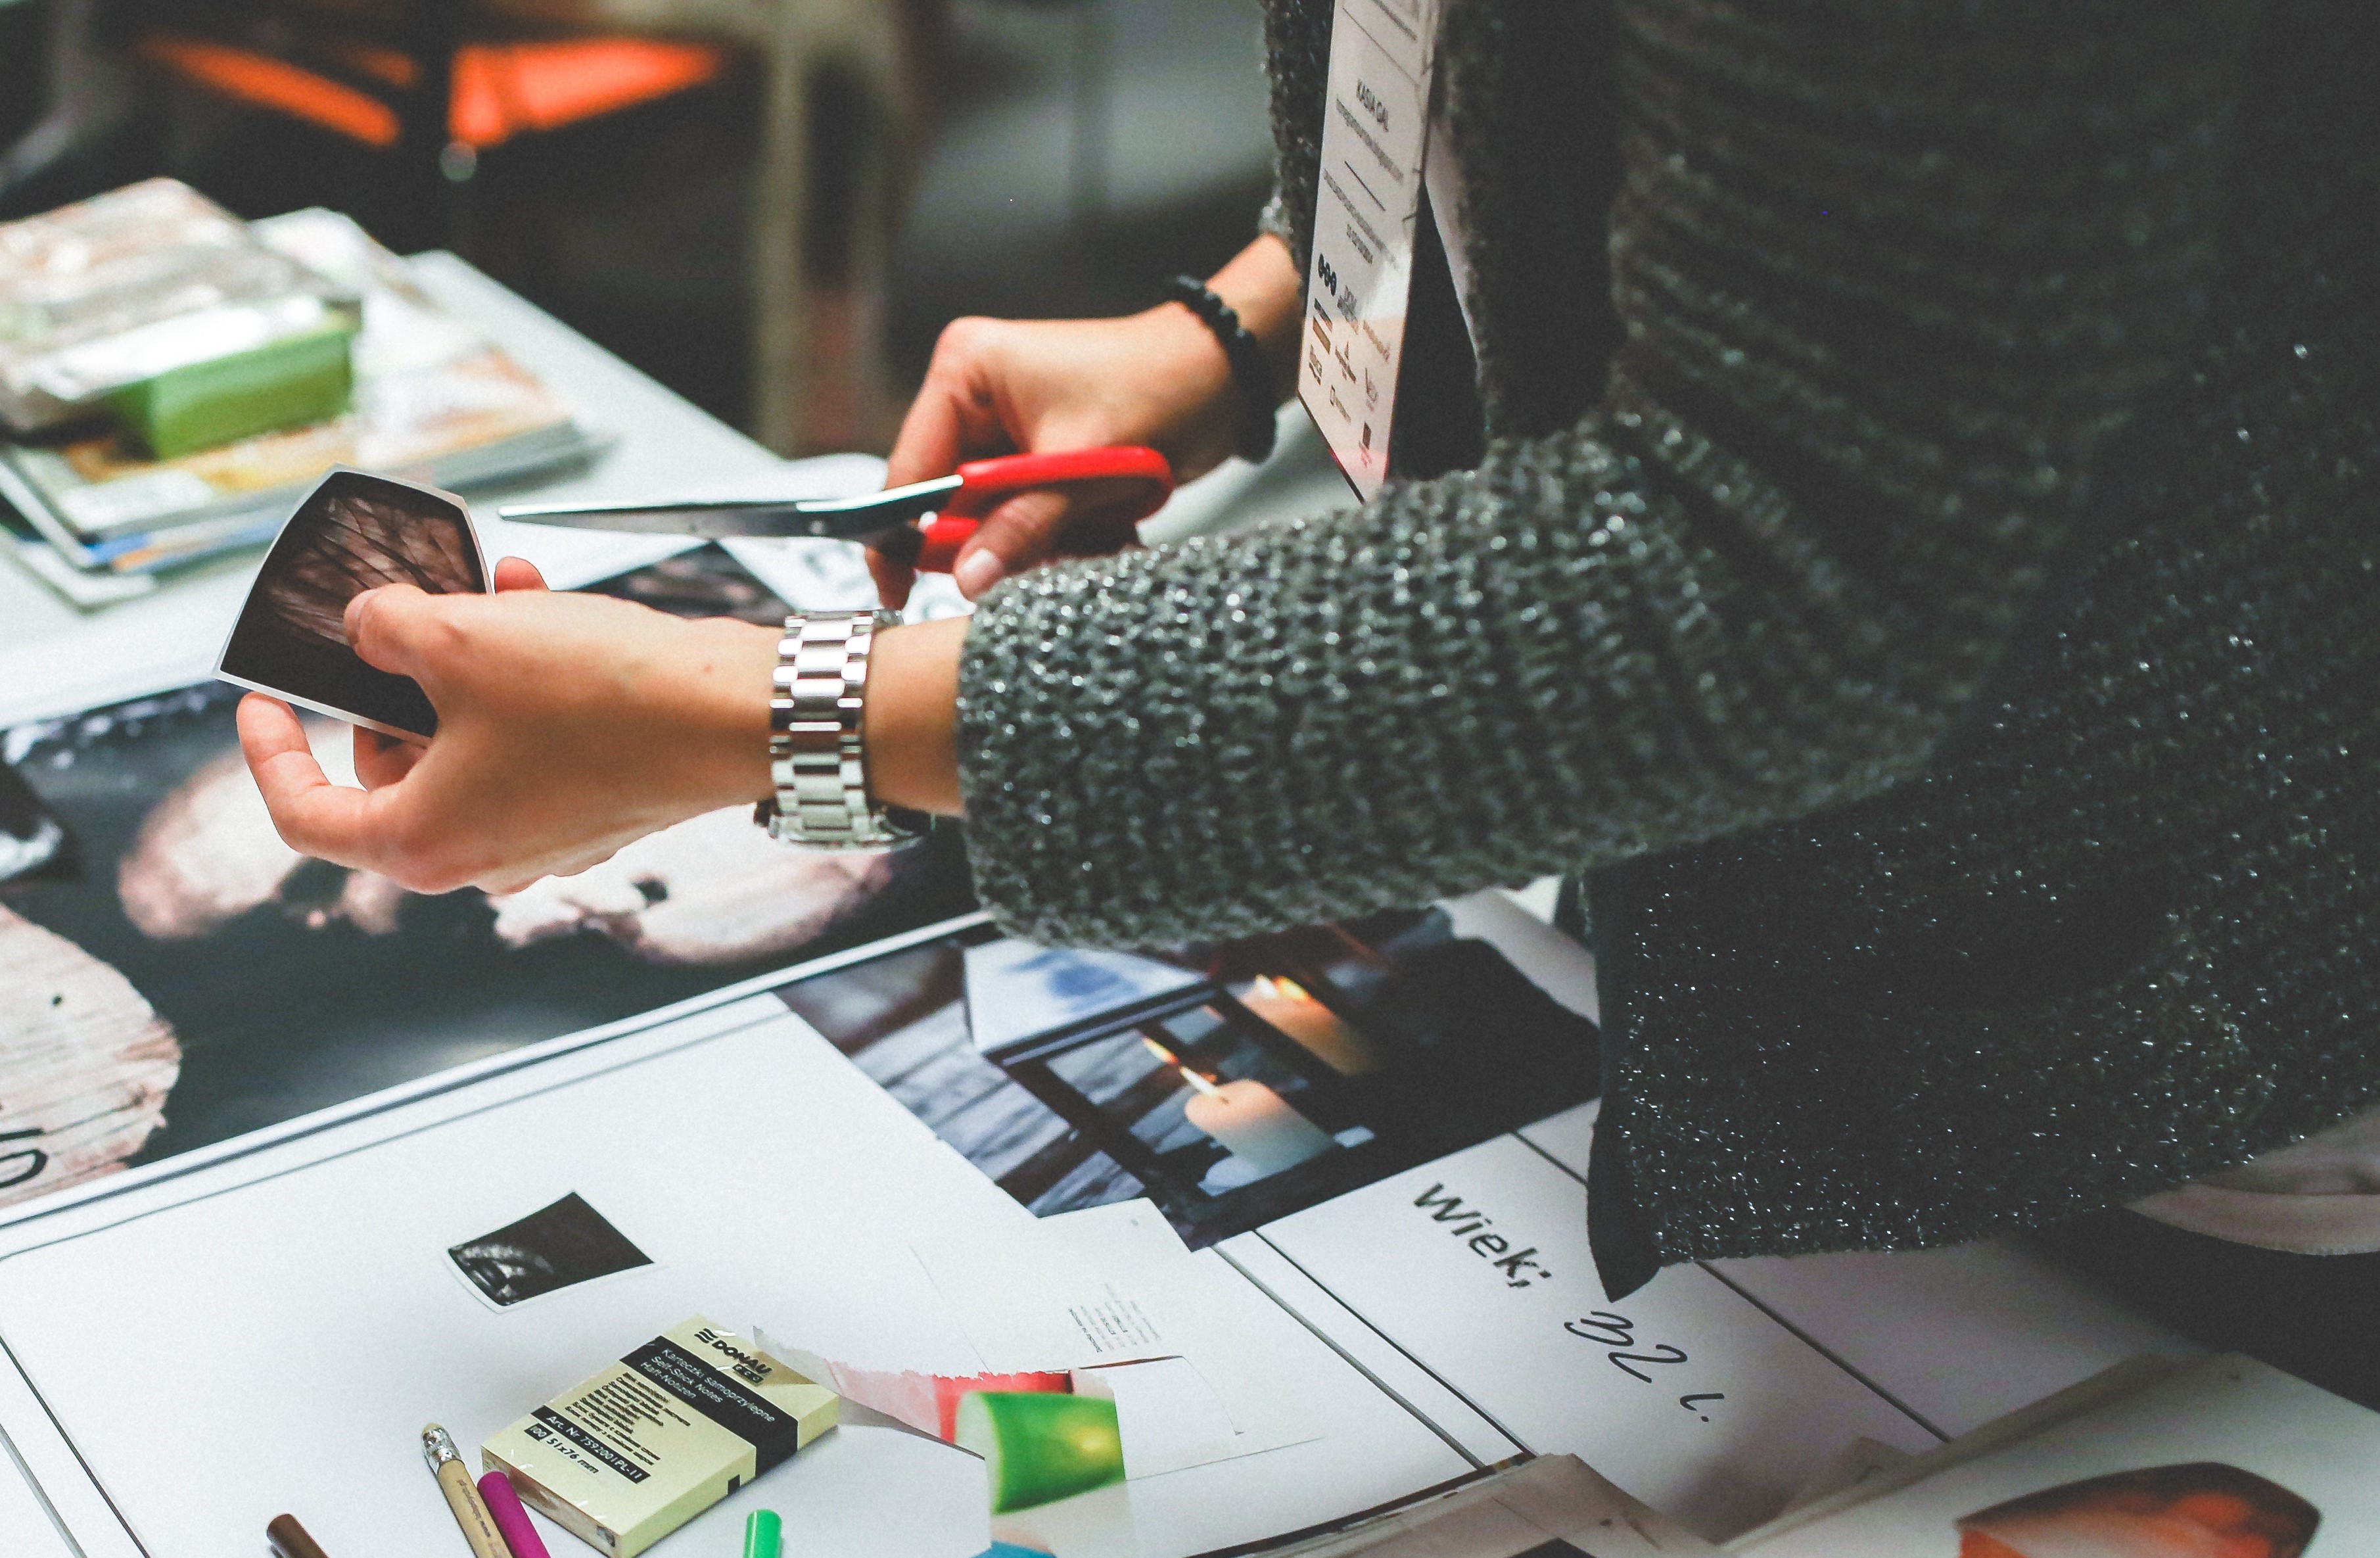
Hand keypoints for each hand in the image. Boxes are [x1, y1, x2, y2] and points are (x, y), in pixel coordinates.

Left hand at [239, 559, 781, 894]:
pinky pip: (529, 742)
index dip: (268, 752)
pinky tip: (540, 612)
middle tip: (406, 622)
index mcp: (425, 844)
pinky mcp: (594, 807)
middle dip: (396, 683)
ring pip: (467, 743)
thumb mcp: (458, 637)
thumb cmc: (606, 701)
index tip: (264, 704)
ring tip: (491, 594)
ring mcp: (543, 836)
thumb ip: (383, 626)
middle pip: (393, 769)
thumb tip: (369, 626)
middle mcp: (483, 856)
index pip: (305, 814)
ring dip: (469, 665)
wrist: (732, 714)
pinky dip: (523, 683)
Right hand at [876, 233, 1300, 606]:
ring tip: (1098, 523)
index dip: (900, 535)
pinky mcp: (1039, 455)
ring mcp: (1007, 427)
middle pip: (951, 501)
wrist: (1223, 377)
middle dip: (1001, 537)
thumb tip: (967, 578)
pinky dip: (1064, 532)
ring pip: (995, 518)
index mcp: (966, 372)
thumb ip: (1021, 527)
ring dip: (1043, 538)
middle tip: (1050, 545)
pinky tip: (1107, 520)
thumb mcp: (1082, 466)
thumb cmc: (1158, 387)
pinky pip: (1029, 517)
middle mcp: (976, 395)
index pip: (909, 468)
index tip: (895, 590)